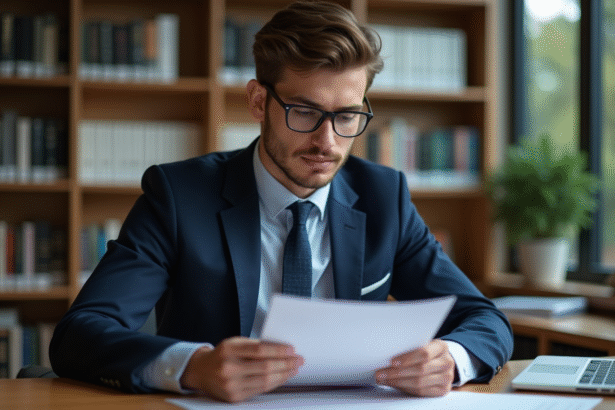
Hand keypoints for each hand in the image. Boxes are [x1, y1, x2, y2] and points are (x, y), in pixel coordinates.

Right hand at [180, 336, 303, 401]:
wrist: (201, 371)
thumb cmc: (222, 354)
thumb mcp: (235, 343)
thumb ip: (255, 345)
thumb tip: (281, 349)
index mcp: (229, 350)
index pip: (259, 350)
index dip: (278, 350)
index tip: (292, 349)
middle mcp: (228, 368)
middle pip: (264, 367)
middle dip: (285, 363)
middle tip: (299, 360)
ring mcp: (230, 385)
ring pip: (264, 381)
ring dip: (283, 375)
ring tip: (294, 369)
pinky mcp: (233, 397)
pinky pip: (259, 390)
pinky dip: (274, 383)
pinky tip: (282, 377)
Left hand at [374, 339, 455, 396]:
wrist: (442, 361)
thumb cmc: (428, 351)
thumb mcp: (423, 344)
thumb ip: (410, 347)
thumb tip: (386, 353)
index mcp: (441, 347)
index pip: (424, 353)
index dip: (407, 358)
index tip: (392, 362)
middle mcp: (447, 362)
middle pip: (420, 369)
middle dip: (397, 372)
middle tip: (381, 373)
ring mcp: (447, 378)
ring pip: (419, 383)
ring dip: (398, 382)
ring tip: (384, 379)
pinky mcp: (443, 390)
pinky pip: (421, 392)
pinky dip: (405, 388)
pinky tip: (395, 384)